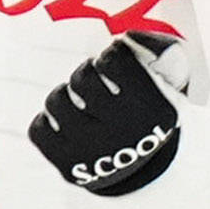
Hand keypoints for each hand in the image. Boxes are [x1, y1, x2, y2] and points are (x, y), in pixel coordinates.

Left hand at [28, 29, 191, 196]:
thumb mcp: (172, 85)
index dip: (111, 54)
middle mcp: (123, 132)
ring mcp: (94, 152)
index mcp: (151, 108)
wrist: (144, 171)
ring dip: (64, 95)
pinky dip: (47, 121)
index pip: (114, 60)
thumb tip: (126, 37)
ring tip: (78, 101)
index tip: (114, 62)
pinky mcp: (69, 167)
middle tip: (93, 79)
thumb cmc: (149, 114)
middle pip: (81, 78)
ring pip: (56, 101)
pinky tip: (64, 122)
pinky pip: (38, 129)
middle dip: (85, 72)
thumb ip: (161, 51)